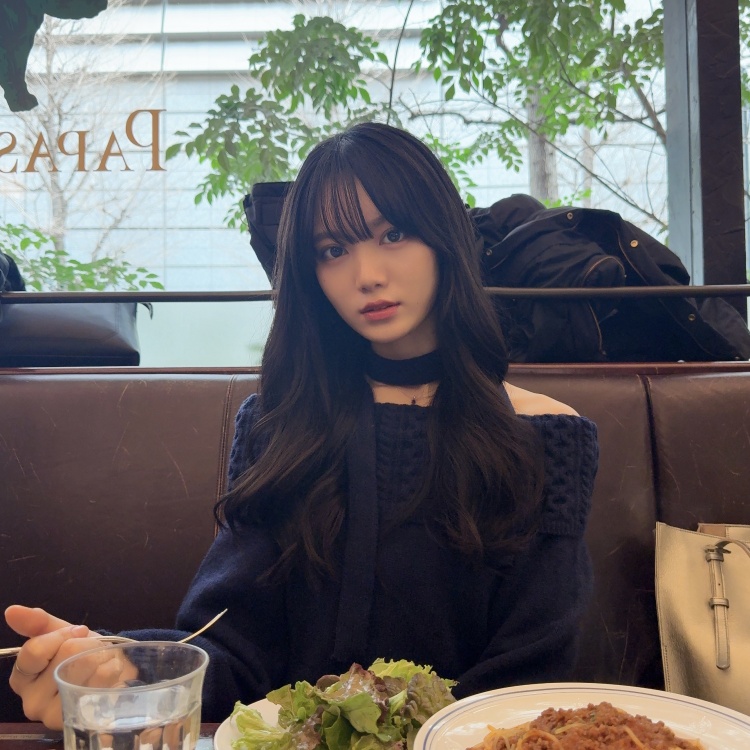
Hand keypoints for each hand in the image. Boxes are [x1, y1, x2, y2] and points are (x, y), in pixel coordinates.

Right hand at [5, 605, 100, 728]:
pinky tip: (109, 674)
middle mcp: (32, 702)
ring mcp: (55, 715)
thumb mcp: (61, 633)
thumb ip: (37, 623)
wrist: (112, 673)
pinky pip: (99, 683)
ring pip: (83, 665)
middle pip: (64, 655)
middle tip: (90, 650)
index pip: (33, 651)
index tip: (79, 631)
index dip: (62, 635)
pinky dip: (110, 670)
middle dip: (85, 644)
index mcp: (22, 678)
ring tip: (100, 662)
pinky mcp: (80, 719)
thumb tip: (11, 611)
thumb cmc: (83, 653)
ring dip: (100, 656)